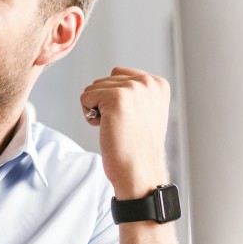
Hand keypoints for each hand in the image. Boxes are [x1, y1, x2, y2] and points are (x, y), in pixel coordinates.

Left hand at [80, 67, 170, 199]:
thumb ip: (135, 91)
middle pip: (103, 80)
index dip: (113, 98)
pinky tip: (107, 128)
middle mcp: (147, 82)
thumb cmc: (137, 146)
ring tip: (116, 127)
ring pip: (92, 89)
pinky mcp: (116, 97)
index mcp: (157, 83)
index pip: (117, 73)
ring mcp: (132, 88)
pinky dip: (89, 115)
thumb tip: (114, 74)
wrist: (139, 170)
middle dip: (104, 103)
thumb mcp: (145, 110)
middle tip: (123, 126)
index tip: (130, 118)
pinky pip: (85, 97)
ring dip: (97, 109)